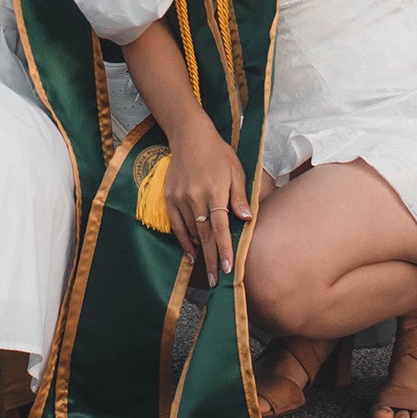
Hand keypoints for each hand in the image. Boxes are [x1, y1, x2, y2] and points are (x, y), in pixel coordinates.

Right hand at [164, 112, 250, 285]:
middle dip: (212, 259)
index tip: (229, 268)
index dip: (225, 249)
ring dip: (200, 251)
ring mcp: (180, 198)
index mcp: (215, 191)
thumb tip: (247, 219)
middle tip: (218, 280)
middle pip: (205, 235)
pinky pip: (176, 225)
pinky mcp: (169, 197)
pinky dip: (183, 240)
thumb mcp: (236, 171)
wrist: (190, 136)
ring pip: (191, 231)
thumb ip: (240, 197)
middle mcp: (195, 196)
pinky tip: (190, 253)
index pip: (220, 227)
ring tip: (208, 268)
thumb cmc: (218, 154)